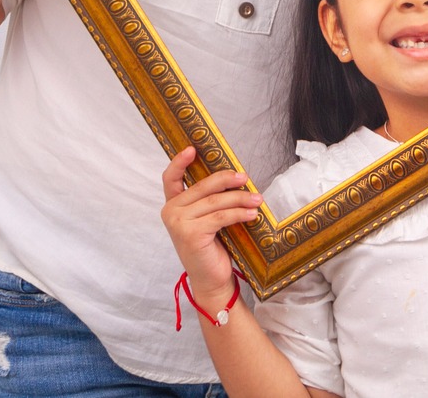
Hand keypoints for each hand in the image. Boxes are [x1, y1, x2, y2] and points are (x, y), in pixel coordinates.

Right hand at [159, 146, 255, 301]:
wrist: (211, 280)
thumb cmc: (211, 248)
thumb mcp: (207, 219)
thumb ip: (209, 200)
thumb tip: (233, 177)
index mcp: (172, 206)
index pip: (170, 178)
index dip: (179, 161)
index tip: (192, 148)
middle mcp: (171, 212)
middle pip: (203, 186)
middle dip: (227, 180)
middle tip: (245, 177)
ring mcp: (179, 223)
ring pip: (216, 202)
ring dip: (240, 199)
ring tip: (257, 199)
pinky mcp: (191, 234)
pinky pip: (221, 216)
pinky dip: (240, 214)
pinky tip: (253, 214)